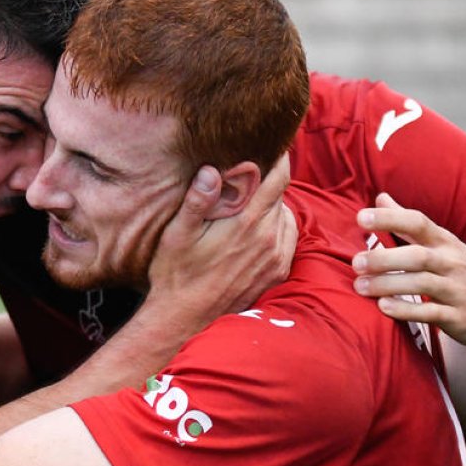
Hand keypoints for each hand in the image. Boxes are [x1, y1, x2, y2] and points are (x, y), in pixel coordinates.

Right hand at [144, 155, 294, 329]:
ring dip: (273, 206)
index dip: (279, 159)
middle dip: (267, 183)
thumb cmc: (176, 274)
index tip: (273, 146)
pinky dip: (278, 228)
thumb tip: (211, 169)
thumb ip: (197, 200)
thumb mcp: (177, 234)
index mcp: (247, 223)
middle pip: (280, 196)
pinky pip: (288, 239)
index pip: (278, 179)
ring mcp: (276, 258)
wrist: (185, 320)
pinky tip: (257, 230)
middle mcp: (269, 239)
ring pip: (286, 216)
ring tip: (249, 205)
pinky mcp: (277, 273)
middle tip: (248, 176)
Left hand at [353, 193, 465, 348]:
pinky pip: (433, 313)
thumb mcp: (445, 244)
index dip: (391, 218)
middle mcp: (453, 263)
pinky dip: (408, 310)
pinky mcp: (462, 318)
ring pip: (423, 283)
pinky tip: (384, 308)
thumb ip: (409, 225)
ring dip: (389, 284)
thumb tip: (379, 197)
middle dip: (385, 258)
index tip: (361, 217)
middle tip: (356, 262)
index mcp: (446, 243)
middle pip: (418, 255)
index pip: (419, 223)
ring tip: (359, 287)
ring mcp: (459, 291)